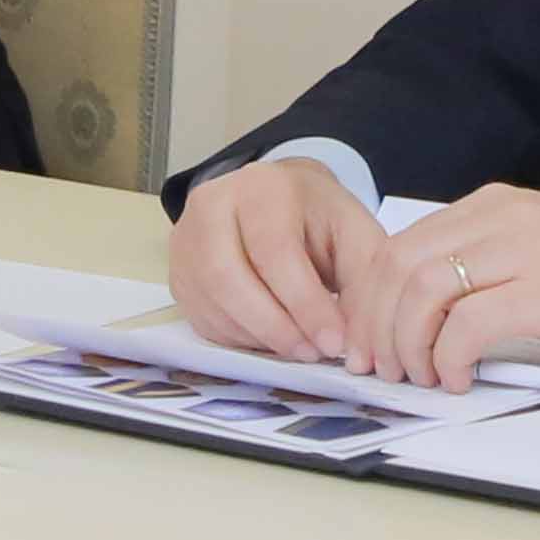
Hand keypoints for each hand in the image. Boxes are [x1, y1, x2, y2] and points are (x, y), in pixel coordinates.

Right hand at [166, 154, 387, 362]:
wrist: (277, 200)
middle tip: (311, 353)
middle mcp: (211, 206)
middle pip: (228, 277)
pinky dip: (239, 339)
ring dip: (257, 337)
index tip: (333, 341)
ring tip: (298, 348)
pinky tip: (271, 339)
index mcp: (261, 186)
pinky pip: (201, 318)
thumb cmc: (316, 217)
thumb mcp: (353, 233)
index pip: (274, 250)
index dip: (303, 303)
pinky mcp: (178, 273)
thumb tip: (355, 347)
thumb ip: (362, 281)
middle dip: (275, 326)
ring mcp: (186, 240)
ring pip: (211, 302)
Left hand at [348, 183, 539, 388]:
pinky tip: (458, 379)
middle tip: (380, 372)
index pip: (398, 247)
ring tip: (419, 379)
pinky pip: (468, 323)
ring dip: (405, 346)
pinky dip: (447, 358)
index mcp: (495, 208)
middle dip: (373, 327)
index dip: (368, 302)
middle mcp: (501, 218)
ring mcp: (525, 251)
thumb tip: (432, 325)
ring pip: (421, 291)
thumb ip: (491, 276)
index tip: (368, 345)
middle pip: (396, 267)